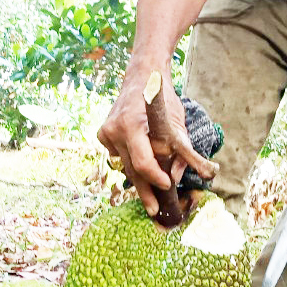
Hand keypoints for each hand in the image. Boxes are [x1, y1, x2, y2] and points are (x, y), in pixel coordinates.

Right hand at [97, 70, 215, 217]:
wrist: (142, 76)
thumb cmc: (164, 100)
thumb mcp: (178, 124)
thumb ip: (183, 152)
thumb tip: (178, 178)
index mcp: (134, 125)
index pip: (142, 162)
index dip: (155, 178)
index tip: (167, 186)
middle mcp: (116, 129)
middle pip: (132, 169)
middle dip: (146, 190)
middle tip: (154, 210)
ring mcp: (106, 132)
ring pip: (125, 164)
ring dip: (139, 178)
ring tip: (151, 195)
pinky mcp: (102, 134)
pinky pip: (118, 155)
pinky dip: (130, 159)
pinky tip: (138, 154)